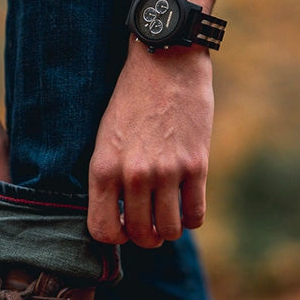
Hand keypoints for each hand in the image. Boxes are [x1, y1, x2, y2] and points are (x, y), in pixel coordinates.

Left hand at [87, 0, 220, 247]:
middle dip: (145, 236)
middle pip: (139, 235)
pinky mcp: (196, 165)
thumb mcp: (105, 138)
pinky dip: (192, 218)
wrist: (166, 62)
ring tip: (168, 215)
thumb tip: (118, 218)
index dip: (115, 237)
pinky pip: (196, 215)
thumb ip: (110, 178)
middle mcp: (133, 174)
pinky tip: (188, 204)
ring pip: (169, 231)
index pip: (103, 232)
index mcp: (103, 168)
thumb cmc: (131, 100)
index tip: (123, 226)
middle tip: (149, 225)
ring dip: (169, 229)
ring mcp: (167, 171)